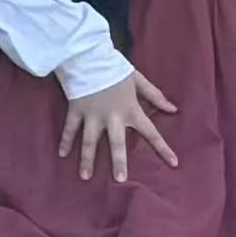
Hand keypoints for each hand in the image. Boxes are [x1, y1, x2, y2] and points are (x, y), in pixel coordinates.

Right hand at [60, 67, 178, 185]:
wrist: (87, 56)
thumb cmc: (114, 67)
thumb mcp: (138, 80)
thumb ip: (155, 96)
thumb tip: (173, 109)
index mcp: (131, 110)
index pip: (151, 133)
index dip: (163, 148)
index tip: (173, 163)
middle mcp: (112, 117)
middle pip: (116, 144)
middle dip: (118, 162)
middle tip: (119, 180)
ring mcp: (92, 116)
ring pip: (89, 141)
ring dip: (87, 159)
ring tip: (85, 176)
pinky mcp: (76, 110)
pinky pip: (70, 128)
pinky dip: (65, 141)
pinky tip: (62, 154)